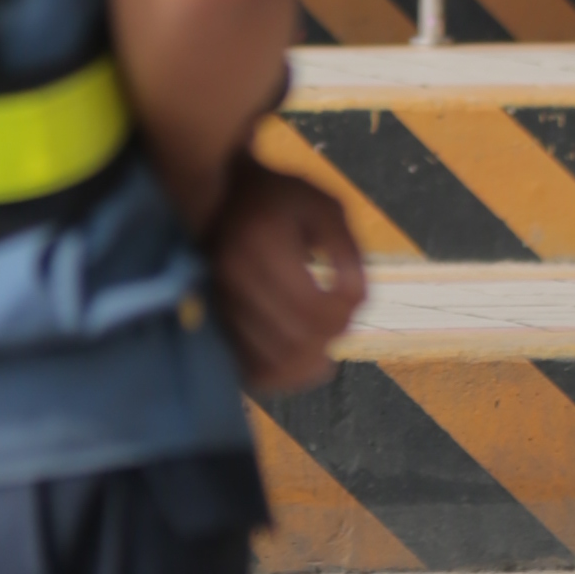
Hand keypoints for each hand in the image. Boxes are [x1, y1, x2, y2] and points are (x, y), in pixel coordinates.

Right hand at [206, 152, 365, 401]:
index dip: (342, 313)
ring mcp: (220, 303)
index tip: (354, 298)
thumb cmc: (281, 199)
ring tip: (327, 345)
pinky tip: (303, 362)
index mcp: (262, 243)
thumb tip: (357, 301)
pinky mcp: (217, 322)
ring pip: (272, 362)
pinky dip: (283, 375)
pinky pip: (252, 369)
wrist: (220, 198)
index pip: (311, 306)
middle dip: (329, 337)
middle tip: (344, 319)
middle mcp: (234, 278)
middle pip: (293, 339)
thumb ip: (347, 251)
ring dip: (308, 362)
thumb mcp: (325, 208)